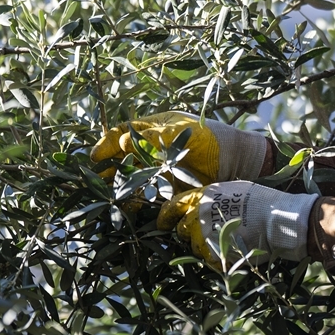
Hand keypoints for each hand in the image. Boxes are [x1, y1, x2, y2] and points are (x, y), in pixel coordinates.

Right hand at [90, 111, 267, 186]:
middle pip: (122, 157)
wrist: (238, 161)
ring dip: (119, 185)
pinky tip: (129, 205)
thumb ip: (157, 136)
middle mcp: (152, 149)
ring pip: (131, 177)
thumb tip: (126, 140)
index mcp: (154, 129)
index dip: (108, 144)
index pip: (123, 133)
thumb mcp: (186, 132)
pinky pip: (146, 194)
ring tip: (110, 194)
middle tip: (97, 179)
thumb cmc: (213, 138)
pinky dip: (136, 199)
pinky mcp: (167, 188)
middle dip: (108, 167)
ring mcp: (159, 169)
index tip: (96, 156)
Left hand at [157, 181, 316, 265]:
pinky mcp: (214, 253)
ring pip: (193, 246)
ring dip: (203, 246)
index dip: (166, 216)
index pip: (173, 206)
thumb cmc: (261, 201)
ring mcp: (206, 235)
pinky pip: (208, 260)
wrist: (278, 219)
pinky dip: (215, 259)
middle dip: (189, 232)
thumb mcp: (234, 190)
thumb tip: (201, 205)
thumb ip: (213, 198)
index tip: (163, 223)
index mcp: (203, 196)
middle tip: (205, 233)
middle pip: (182, 228)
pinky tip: (229, 253)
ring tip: (222, 243)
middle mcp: (200, 215)